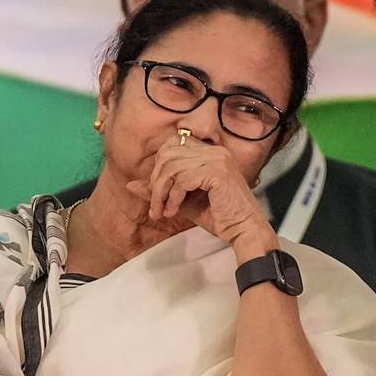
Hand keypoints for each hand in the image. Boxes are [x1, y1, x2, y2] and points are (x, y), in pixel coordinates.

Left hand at [125, 133, 269, 243]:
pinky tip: (174, 211)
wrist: (245, 230)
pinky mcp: (217, 172)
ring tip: (163, 211)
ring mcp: (217, 159)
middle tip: (156, 206)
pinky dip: (173, 198)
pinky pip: (182, 180)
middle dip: (156, 182)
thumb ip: (161, 190)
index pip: (172, 144)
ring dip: (161, 193)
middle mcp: (215, 151)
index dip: (159, 166)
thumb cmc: (220, 217)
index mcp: (211, 151)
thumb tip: (130, 185)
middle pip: (168, 154)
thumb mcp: (184, 201)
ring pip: (172, 167)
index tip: (158, 191)